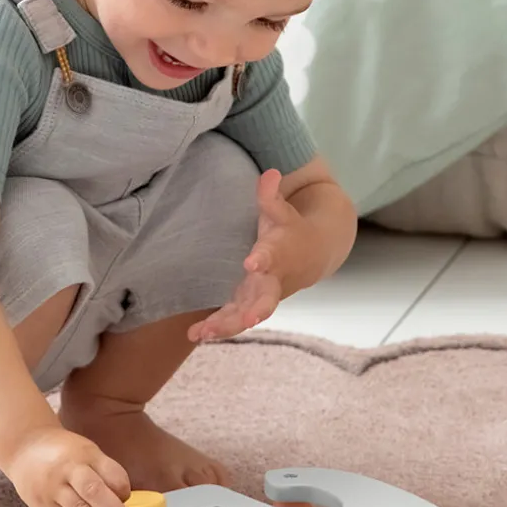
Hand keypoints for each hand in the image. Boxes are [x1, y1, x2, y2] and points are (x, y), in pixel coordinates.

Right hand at [6, 427, 138, 506]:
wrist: (24, 449)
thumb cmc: (61, 451)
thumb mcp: (86, 450)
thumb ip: (104, 472)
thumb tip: (124, 500)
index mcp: (83, 453)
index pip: (109, 471)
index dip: (123, 489)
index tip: (130, 499)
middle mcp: (67, 470)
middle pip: (93, 492)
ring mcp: (53, 490)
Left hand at [188, 168, 308, 342]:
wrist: (311, 256)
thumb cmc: (289, 230)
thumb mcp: (282, 211)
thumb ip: (271, 196)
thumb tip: (270, 172)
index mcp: (279, 252)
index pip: (272, 254)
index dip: (264, 257)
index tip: (253, 261)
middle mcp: (271, 279)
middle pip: (265, 298)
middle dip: (256, 308)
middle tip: (247, 319)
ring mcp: (260, 296)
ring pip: (246, 315)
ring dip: (228, 325)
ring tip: (204, 332)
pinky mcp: (248, 305)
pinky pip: (233, 319)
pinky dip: (217, 328)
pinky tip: (195, 334)